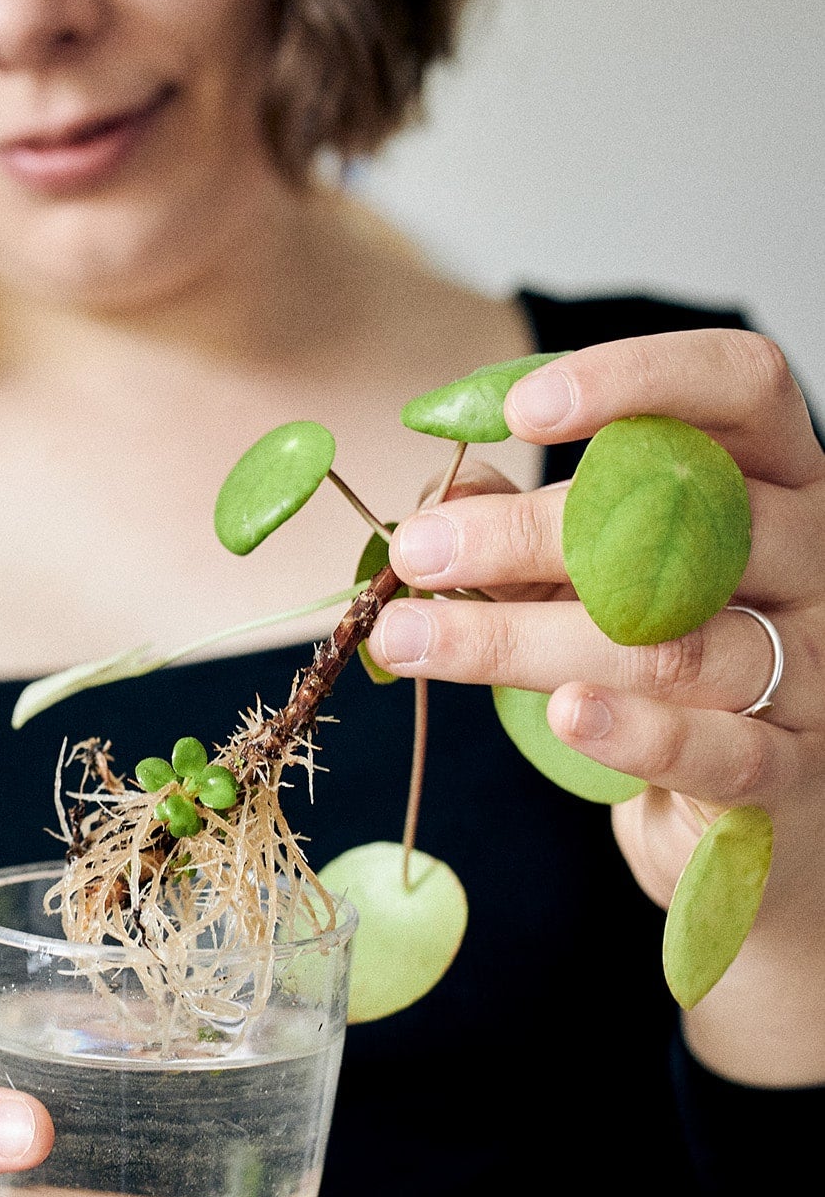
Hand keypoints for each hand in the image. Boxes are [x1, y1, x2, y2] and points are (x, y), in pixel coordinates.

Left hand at [367, 329, 824, 1084]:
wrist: (746, 816)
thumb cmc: (662, 673)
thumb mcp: (597, 585)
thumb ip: (535, 536)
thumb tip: (451, 489)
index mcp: (776, 484)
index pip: (741, 389)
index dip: (637, 379)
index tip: (520, 409)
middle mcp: (814, 561)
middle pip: (685, 521)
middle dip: (528, 533)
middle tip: (417, 550)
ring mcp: (813, 669)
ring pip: (670, 643)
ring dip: (520, 639)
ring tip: (412, 637)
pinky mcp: (790, 772)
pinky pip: (716, 748)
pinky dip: (634, 731)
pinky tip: (564, 714)